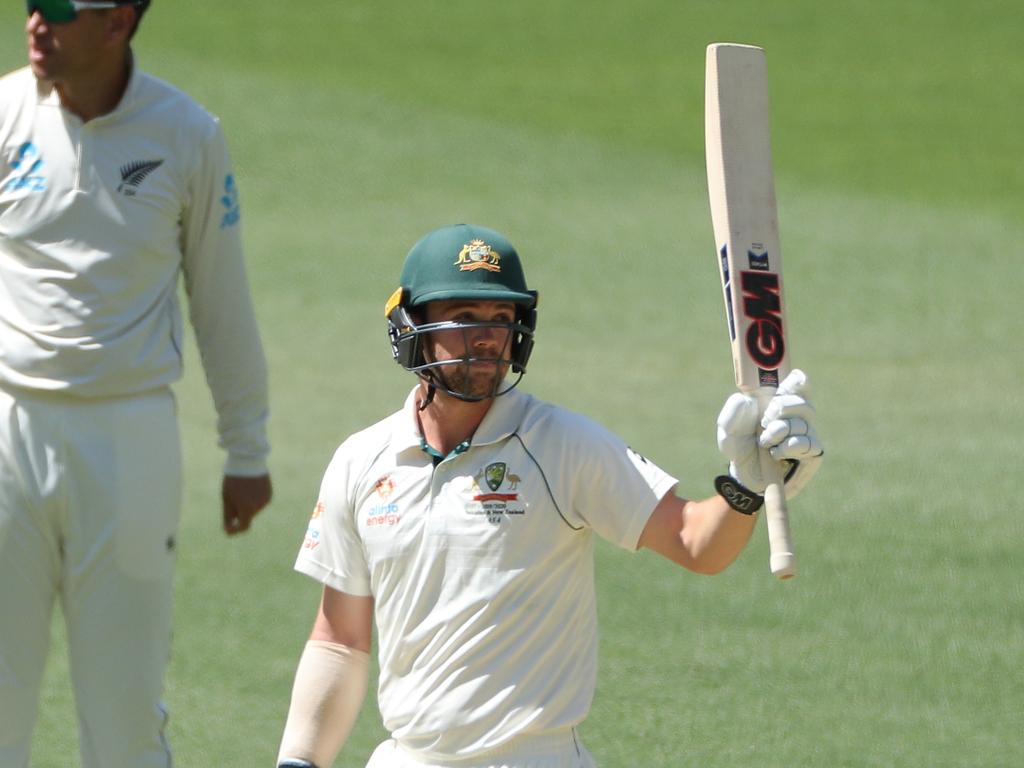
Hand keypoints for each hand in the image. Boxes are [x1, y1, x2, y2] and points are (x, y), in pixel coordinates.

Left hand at [222, 473, 272, 534]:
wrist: (247, 461)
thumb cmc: (233, 480)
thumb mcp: (227, 498)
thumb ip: (228, 516)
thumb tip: (229, 529)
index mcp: (247, 508)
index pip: (243, 527)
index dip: (234, 530)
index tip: (227, 528)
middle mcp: (258, 506)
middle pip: (248, 516)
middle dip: (240, 512)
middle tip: (232, 497)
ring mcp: (266, 500)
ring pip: (254, 509)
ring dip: (247, 504)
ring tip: (242, 489)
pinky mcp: (270, 494)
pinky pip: (260, 502)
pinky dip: (254, 499)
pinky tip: (250, 487)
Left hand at [716, 369, 822, 498]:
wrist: (744, 476)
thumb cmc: (739, 447)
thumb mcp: (728, 430)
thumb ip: (732, 412)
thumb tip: (745, 399)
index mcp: (779, 402)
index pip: (799, 384)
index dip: (798, 381)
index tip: (789, 382)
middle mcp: (797, 416)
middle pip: (804, 402)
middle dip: (783, 407)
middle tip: (765, 419)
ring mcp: (806, 434)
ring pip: (803, 424)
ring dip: (779, 431)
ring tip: (764, 442)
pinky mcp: (812, 453)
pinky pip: (808, 444)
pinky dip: (788, 447)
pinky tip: (775, 453)